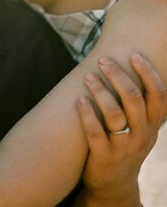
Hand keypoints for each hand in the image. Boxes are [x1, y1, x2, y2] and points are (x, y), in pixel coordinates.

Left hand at [76, 52, 165, 205]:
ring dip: (101, 91)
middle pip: (134, 99)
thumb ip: (140, 102)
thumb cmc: (126, 143)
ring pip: (115, 114)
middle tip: (103, 60)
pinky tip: (79, 100)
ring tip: (88, 76)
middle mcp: (142, 135)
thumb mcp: (141, 126)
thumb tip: (131, 62)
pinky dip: (87, 114)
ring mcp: (124, 147)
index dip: (148, 72)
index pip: (158, 94)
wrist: (115, 184)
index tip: (133, 54)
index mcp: (152, 124)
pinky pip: (95, 133)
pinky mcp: (104, 157)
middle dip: (118, 76)